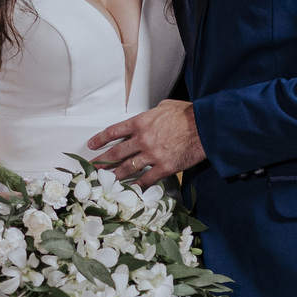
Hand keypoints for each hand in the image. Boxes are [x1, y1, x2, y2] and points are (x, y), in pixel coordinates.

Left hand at [87, 100, 203, 187]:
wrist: (204, 126)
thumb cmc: (188, 115)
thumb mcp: (166, 106)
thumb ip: (154, 113)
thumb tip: (152, 114)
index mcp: (141, 122)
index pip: (114, 131)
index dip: (100, 139)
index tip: (92, 145)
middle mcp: (142, 139)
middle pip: (116, 153)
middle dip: (102, 162)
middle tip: (93, 168)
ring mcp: (152, 155)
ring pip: (127, 168)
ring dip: (115, 176)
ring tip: (106, 181)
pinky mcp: (164, 168)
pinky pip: (146, 179)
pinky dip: (137, 186)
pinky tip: (130, 190)